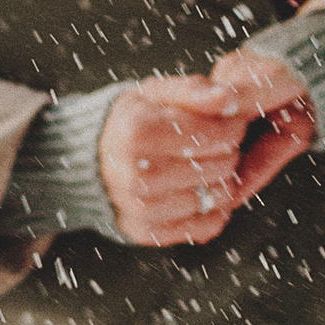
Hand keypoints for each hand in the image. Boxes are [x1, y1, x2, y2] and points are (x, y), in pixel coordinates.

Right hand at [96, 58, 315, 246]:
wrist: (91, 161)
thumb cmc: (133, 121)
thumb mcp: (155, 94)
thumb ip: (193, 91)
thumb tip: (230, 99)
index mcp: (139, 132)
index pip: (219, 134)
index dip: (234, 126)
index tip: (228, 122)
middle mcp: (138, 175)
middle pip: (222, 166)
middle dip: (229, 152)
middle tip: (216, 144)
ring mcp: (142, 208)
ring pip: (218, 197)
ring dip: (222, 180)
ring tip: (205, 165)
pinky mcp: (148, 232)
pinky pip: (207, 227)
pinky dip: (213, 210)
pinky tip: (200, 191)